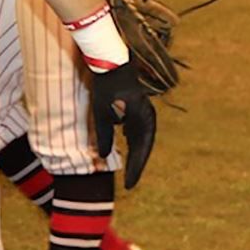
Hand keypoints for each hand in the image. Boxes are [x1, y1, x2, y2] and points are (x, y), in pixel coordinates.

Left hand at [89, 62, 156, 188]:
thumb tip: (105, 156)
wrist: (112, 64)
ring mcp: (144, 114)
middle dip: (136, 166)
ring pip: (141, 140)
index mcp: (143, 119)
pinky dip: (133, 142)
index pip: (141, 150)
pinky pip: (137, 131)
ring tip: (128, 171)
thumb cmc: (107, 87)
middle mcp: (148, 118)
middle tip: (129, 184)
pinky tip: (127, 146)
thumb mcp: (102, 112)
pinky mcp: (137, 109)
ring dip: (135, 155)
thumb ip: (105, 134)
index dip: (135, 169)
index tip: (129, 185)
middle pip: (143, 148)